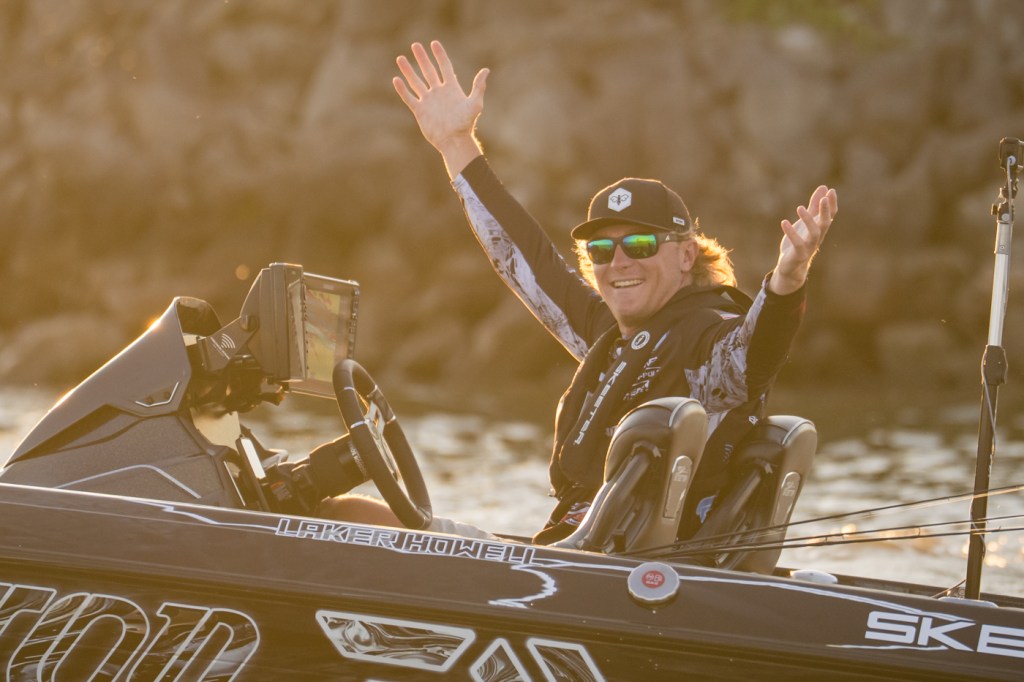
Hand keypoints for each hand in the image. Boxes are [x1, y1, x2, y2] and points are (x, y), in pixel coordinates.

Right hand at [393, 41, 488, 177]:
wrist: (454, 141)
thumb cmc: (466, 124)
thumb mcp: (475, 104)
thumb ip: (478, 87)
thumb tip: (486, 71)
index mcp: (451, 89)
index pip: (444, 67)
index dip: (439, 55)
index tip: (434, 43)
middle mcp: (439, 92)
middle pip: (428, 71)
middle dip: (422, 58)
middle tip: (415, 45)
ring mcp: (428, 101)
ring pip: (416, 82)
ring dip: (408, 71)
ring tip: (400, 58)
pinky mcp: (420, 111)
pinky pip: (409, 98)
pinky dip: (402, 89)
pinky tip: (396, 80)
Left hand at [768, 185, 837, 294]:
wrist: (791, 265)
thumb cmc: (799, 241)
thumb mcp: (806, 221)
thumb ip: (814, 206)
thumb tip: (824, 188)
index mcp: (820, 228)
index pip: (830, 215)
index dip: (832, 204)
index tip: (831, 191)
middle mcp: (817, 237)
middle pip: (825, 223)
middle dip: (825, 211)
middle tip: (824, 198)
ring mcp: (809, 246)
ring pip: (814, 233)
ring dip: (808, 221)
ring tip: (799, 207)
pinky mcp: (799, 254)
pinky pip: (797, 243)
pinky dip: (791, 232)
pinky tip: (784, 222)